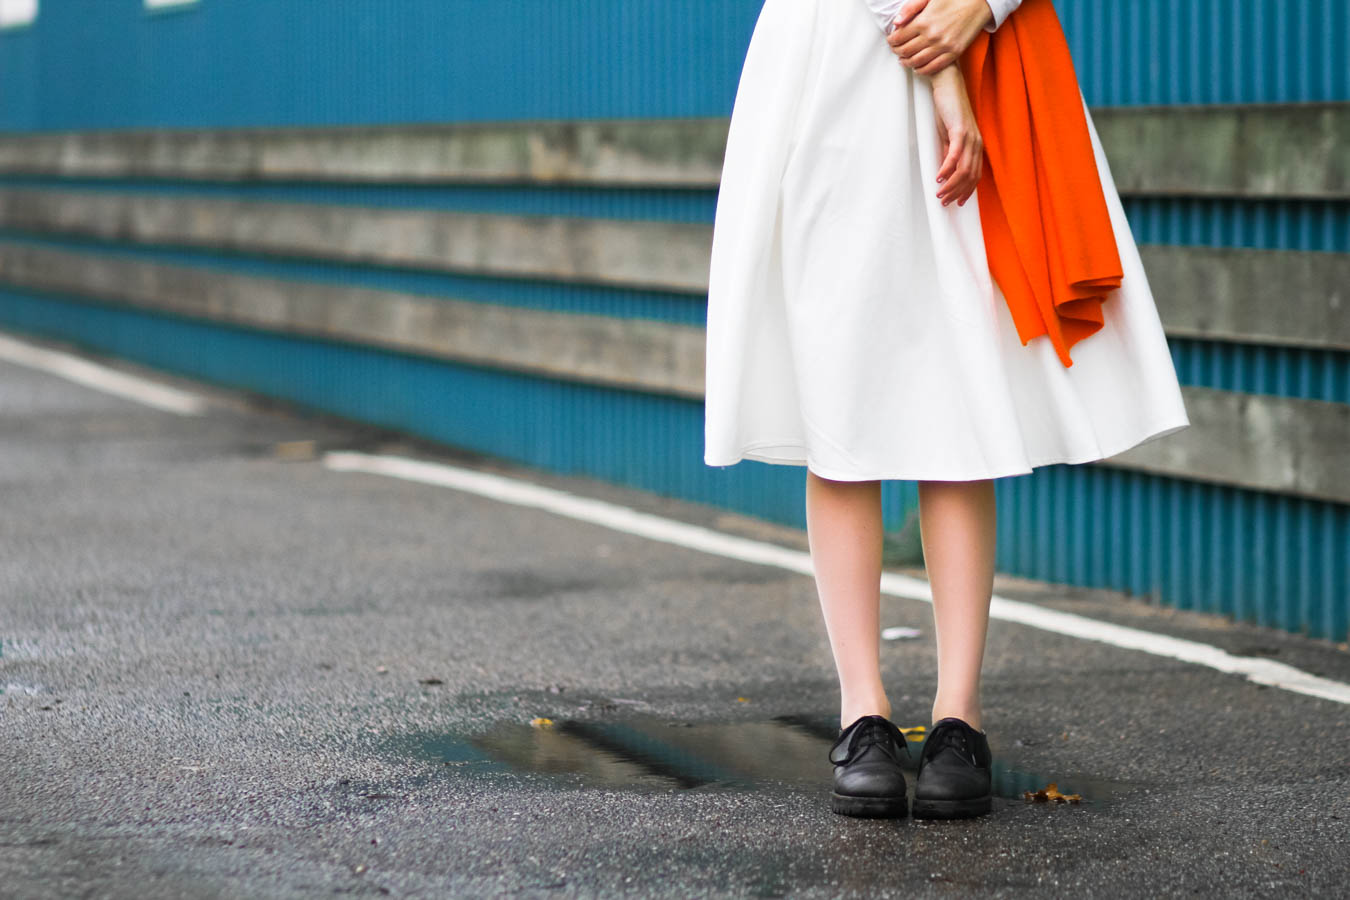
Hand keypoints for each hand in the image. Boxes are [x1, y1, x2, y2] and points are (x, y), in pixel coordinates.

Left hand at [887, 0, 993, 75]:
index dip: (891, 41)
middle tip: (895, 51)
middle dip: (897, 52)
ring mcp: (943, 46)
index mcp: (923, 21)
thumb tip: (896, 23)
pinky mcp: (954, 53)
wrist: (979, 3)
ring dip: (907, 63)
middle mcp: (932, 36)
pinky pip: (933, 67)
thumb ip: (910, 8)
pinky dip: (922, 70)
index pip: (899, 38)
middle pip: (905, 51)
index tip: (891, 41)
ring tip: (903, 60)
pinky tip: (917, 67)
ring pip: (917, 62)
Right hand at [928, 65, 982, 206]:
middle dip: (956, 192)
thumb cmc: (947, 108)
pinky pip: (955, 156)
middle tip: (944, 202)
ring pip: (963, 169)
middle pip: (970, 176)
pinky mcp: (960, 130)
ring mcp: (970, 137)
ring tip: (939, 194)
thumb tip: (945, 170)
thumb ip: (948, 152)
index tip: (956, 202)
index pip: (975, 175)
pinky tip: (938, 178)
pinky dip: (946, 169)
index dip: (967, 191)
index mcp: (975, 145)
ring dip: (950, 185)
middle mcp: (976, 143)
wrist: (947, 83)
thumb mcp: (947, 135)